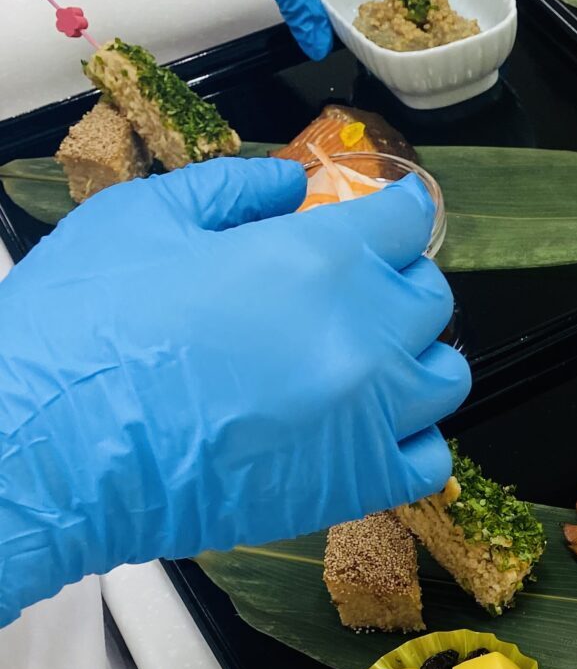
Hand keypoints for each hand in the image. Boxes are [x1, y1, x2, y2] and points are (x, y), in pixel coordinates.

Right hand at [0, 159, 470, 624]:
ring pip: (445, 376)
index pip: (408, 219)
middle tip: (346, 294)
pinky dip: (411, 442)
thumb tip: (293, 183)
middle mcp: (364, 334)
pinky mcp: (355, 485)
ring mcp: (368, 415)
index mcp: (322, 258)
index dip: (393, 214)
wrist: (39, 453)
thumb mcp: (147, 218)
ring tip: (363, 362)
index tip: (380, 221)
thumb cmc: (83, 331)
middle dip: (394, 284)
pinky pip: (429, 462)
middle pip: (428, 296)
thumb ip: (236, 189)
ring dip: (414, 361)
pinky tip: (367, 429)